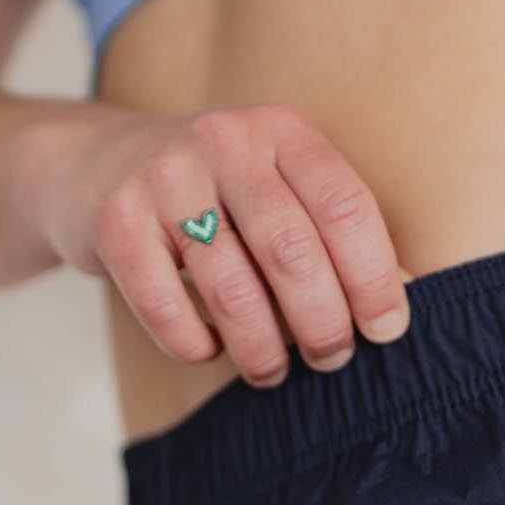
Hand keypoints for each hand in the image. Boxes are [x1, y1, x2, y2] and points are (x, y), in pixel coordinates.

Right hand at [33, 99, 411, 384]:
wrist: (95, 163)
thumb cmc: (217, 195)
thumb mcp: (281, 190)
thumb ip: (338, 235)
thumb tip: (409, 293)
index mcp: (281, 133)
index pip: (346, 209)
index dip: (375, 280)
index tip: (385, 331)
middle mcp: (224, 142)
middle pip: (293, 255)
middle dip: (322, 326)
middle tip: (330, 359)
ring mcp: (164, 177)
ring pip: (232, 292)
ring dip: (262, 351)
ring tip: (271, 371)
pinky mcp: (114, 220)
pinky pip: (168, 309)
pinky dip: (197, 345)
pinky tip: (209, 346)